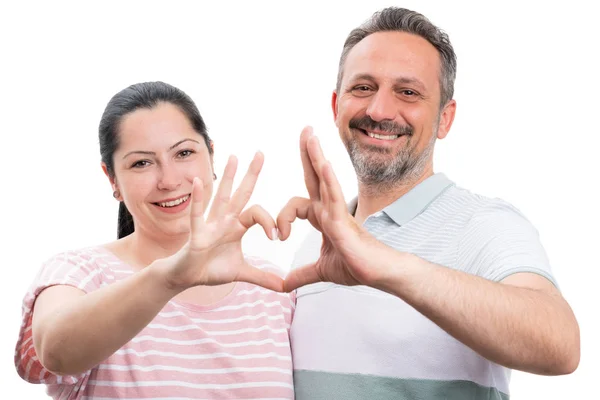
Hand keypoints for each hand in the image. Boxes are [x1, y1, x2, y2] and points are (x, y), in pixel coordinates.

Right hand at [158, 152, 283, 292]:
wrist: (186, 278)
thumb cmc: (210, 269)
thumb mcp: (241, 273)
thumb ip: (262, 277)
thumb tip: (284, 287)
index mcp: (236, 226)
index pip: (257, 213)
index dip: (269, 222)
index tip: (277, 237)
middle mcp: (225, 220)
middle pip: (241, 193)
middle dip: (251, 174)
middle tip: (261, 153)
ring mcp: (210, 224)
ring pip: (221, 196)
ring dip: (227, 177)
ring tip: (234, 156)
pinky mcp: (196, 233)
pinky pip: (198, 213)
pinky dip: (198, 198)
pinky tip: (199, 181)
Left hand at [278, 127, 389, 291]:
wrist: (377, 274)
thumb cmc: (355, 267)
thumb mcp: (320, 271)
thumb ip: (301, 275)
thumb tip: (283, 286)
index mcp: (322, 218)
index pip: (296, 205)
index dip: (281, 218)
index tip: (279, 238)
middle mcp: (328, 209)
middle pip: (313, 176)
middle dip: (307, 153)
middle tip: (305, 130)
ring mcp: (336, 211)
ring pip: (323, 179)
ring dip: (315, 156)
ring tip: (309, 134)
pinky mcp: (343, 220)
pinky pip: (333, 195)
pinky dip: (327, 179)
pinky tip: (322, 163)